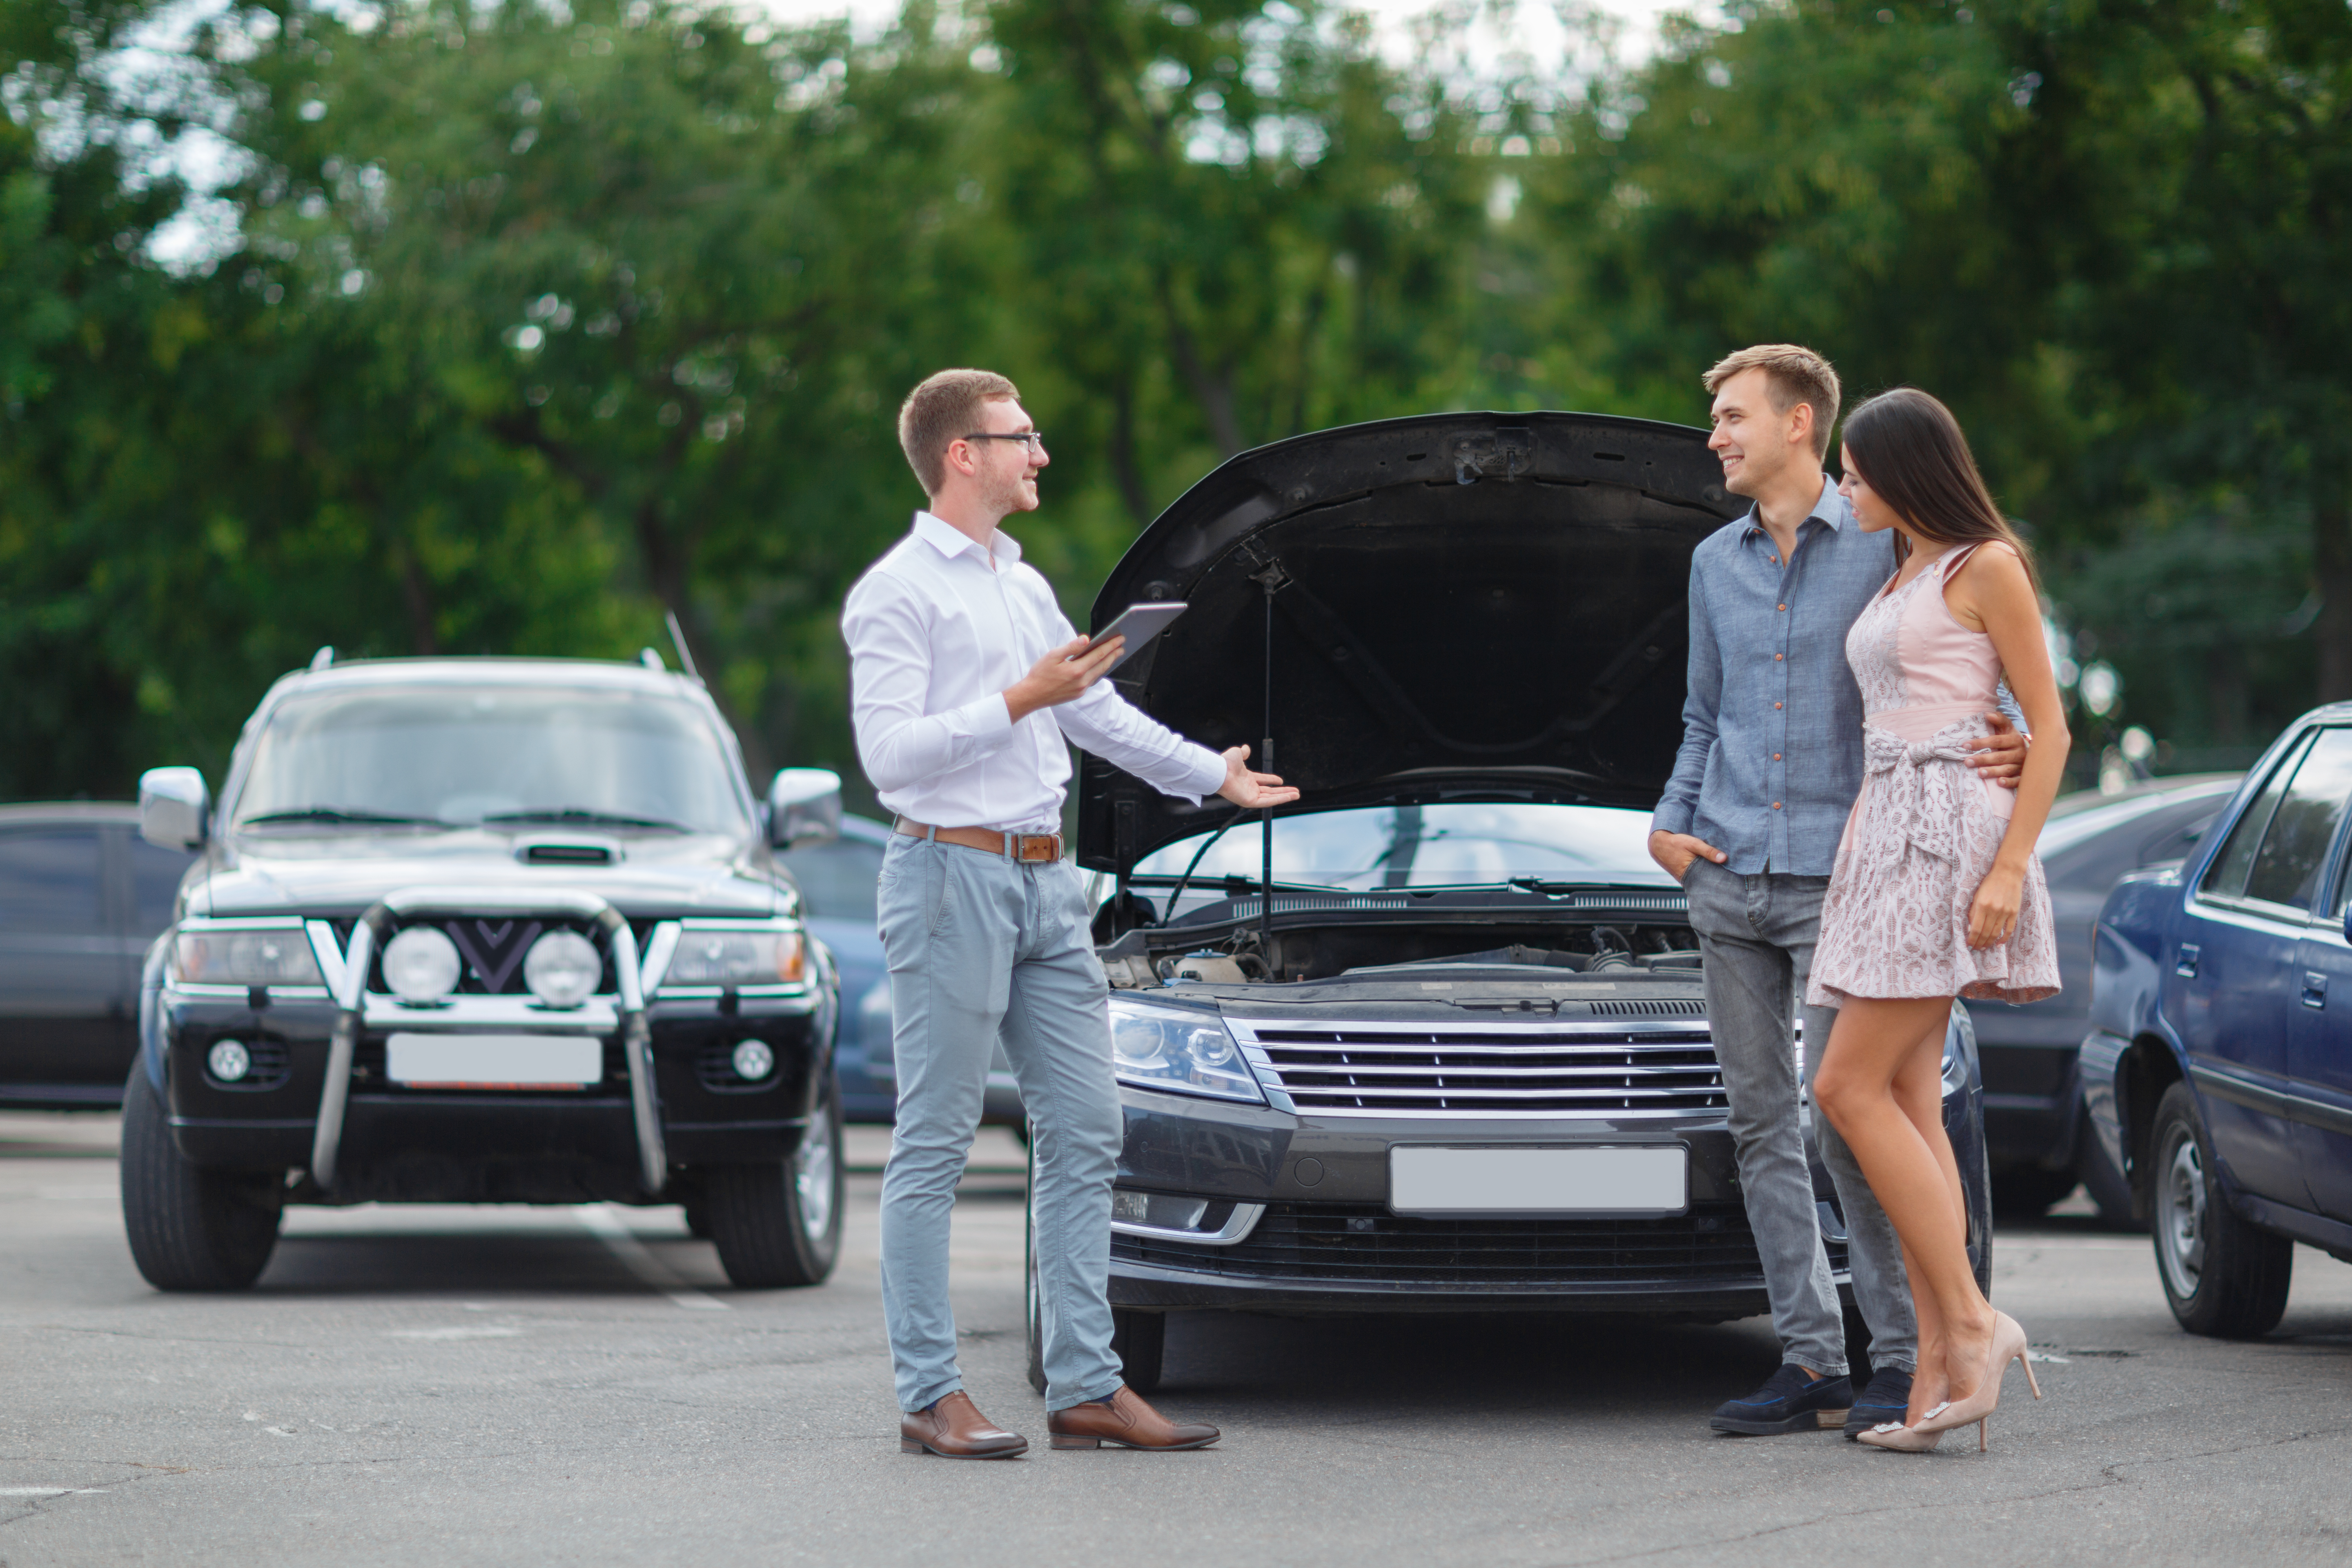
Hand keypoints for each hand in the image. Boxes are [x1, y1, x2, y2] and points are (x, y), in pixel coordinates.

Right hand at [1003, 635, 1123, 722]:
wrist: (1031, 696)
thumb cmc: (1040, 674)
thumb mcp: (1053, 656)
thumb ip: (1071, 647)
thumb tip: (1086, 639)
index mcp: (1076, 670)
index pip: (1098, 655)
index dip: (1110, 646)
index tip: (1119, 639)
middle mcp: (1082, 682)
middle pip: (1102, 665)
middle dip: (1113, 654)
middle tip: (1122, 646)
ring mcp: (1081, 690)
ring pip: (1098, 674)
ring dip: (1107, 663)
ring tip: (1113, 655)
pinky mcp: (1077, 695)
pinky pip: (1091, 681)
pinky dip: (1097, 672)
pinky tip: (1098, 667)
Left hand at [1217, 745, 1300, 809]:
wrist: (1220, 771)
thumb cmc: (1226, 763)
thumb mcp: (1238, 753)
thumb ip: (1243, 752)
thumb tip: (1246, 748)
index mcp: (1246, 778)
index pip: (1262, 780)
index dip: (1272, 780)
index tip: (1281, 781)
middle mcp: (1249, 788)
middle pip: (1269, 791)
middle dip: (1282, 791)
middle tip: (1295, 791)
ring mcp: (1250, 795)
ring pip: (1271, 797)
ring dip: (1285, 796)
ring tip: (1297, 795)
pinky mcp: (1250, 802)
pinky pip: (1268, 802)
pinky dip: (1280, 800)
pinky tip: (1290, 797)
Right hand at [1648, 829, 1726, 881]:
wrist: (1658, 844)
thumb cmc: (1675, 843)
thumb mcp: (1693, 844)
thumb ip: (1708, 851)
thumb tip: (1724, 858)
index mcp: (1690, 873)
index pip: (1709, 882)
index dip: (1719, 880)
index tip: (1729, 879)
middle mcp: (1687, 879)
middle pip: (1705, 882)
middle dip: (1714, 879)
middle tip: (1727, 876)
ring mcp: (1684, 878)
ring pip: (1700, 880)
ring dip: (1707, 876)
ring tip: (1719, 873)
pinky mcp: (1683, 875)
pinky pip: (1695, 877)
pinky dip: (1701, 874)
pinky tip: (1707, 869)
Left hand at [1966, 711, 2027, 790]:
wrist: (2035, 753)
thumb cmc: (2012, 740)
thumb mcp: (2008, 728)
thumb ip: (1999, 720)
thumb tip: (1987, 714)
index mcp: (2015, 739)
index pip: (1996, 741)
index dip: (1981, 743)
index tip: (1965, 745)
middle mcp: (2020, 752)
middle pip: (2000, 756)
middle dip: (1983, 759)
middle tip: (1967, 762)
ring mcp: (2022, 765)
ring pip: (2007, 769)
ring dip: (1993, 771)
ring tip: (1979, 773)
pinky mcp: (2024, 776)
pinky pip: (2017, 780)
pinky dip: (2009, 782)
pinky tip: (1999, 782)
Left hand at [1967, 861, 2025, 948]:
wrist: (2007, 873)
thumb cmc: (1989, 883)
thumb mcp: (1977, 896)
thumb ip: (1973, 912)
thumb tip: (1970, 929)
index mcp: (1982, 906)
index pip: (1976, 929)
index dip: (1972, 939)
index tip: (1968, 945)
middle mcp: (1994, 910)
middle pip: (1986, 933)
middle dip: (1979, 943)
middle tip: (1975, 949)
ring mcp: (2005, 912)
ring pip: (1996, 933)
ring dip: (1989, 942)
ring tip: (1984, 947)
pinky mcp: (2014, 912)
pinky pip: (2009, 929)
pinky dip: (2004, 938)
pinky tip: (1999, 944)